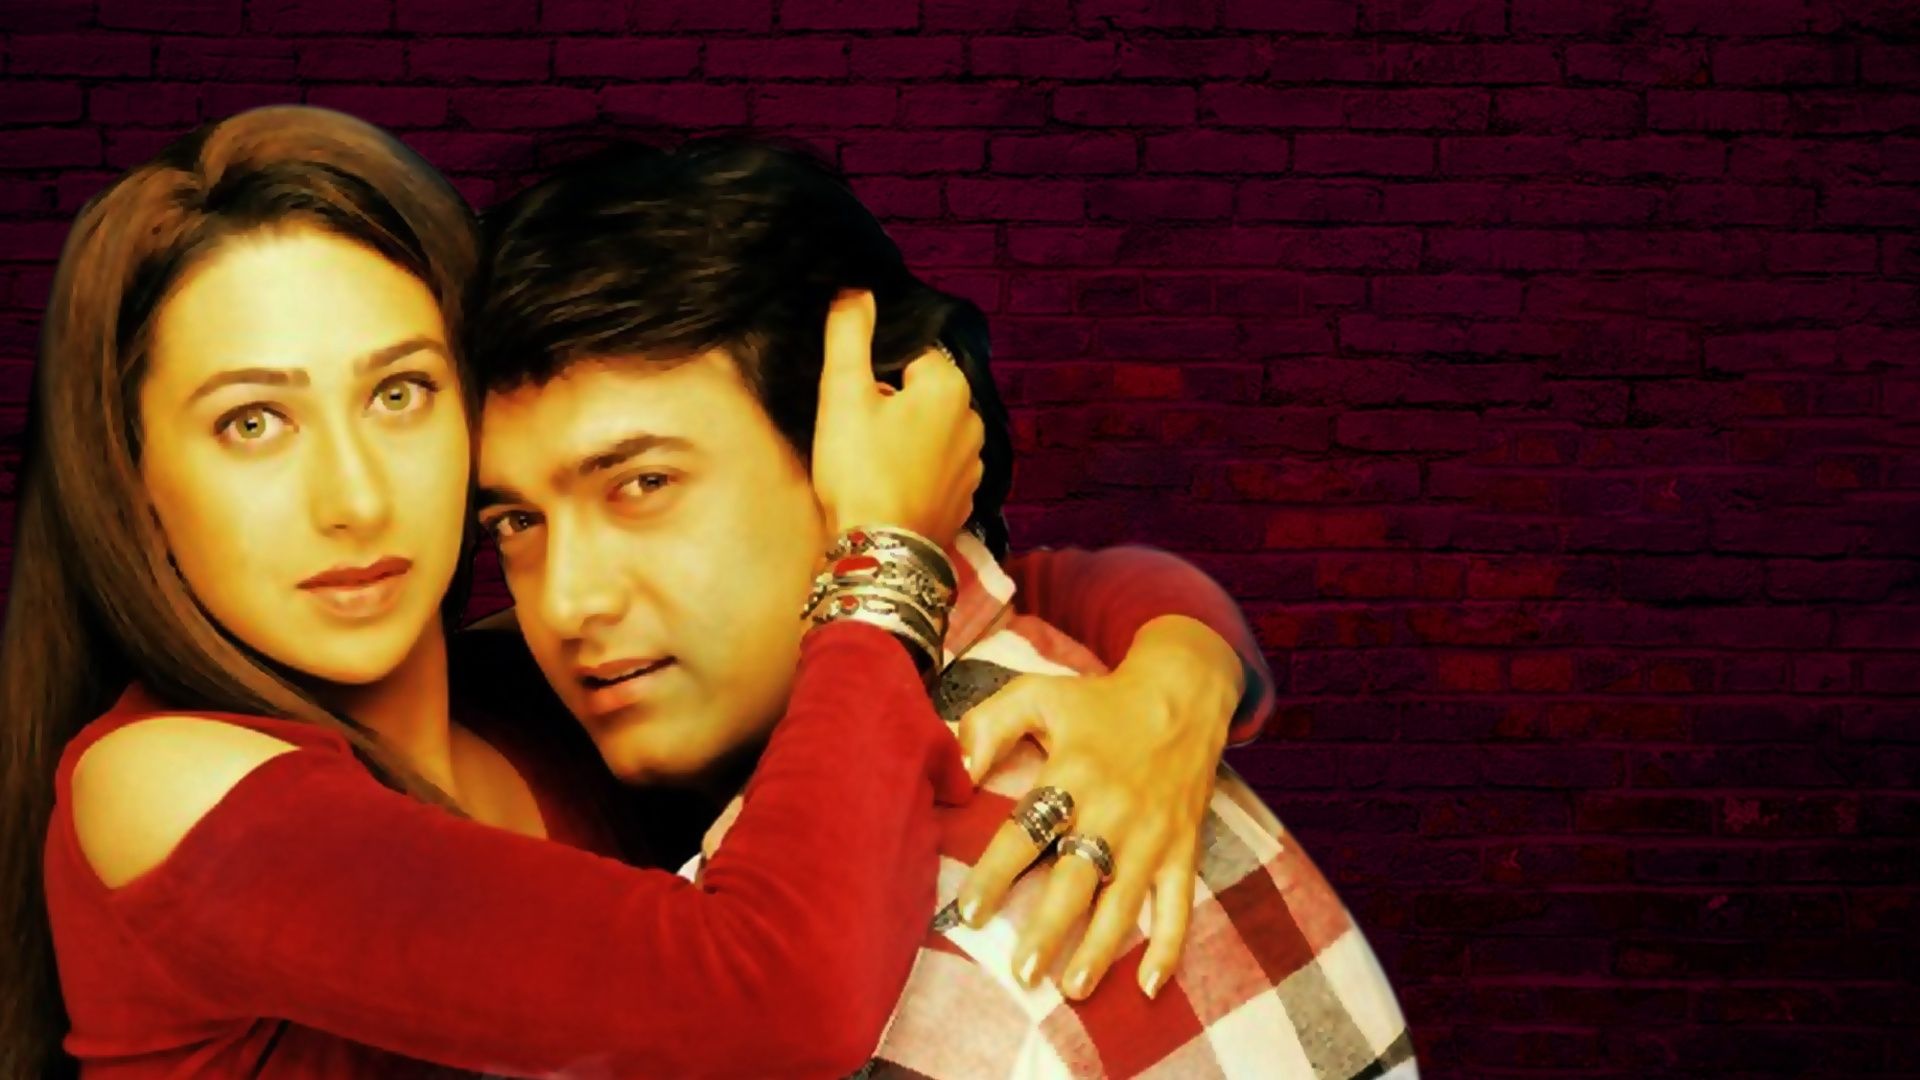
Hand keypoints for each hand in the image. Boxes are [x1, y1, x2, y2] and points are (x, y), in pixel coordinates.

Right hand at [811, 290, 983, 543]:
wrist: (883, 552)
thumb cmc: (861, 470)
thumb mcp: (843, 395)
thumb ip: (849, 335)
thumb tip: (856, 289)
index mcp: (950, 385)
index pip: (911, 356)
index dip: (876, 376)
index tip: (855, 404)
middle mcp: (974, 420)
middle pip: (924, 394)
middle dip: (895, 406)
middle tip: (859, 436)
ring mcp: (975, 464)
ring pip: (934, 433)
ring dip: (909, 440)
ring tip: (875, 465)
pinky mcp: (967, 500)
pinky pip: (941, 470)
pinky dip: (920, 472)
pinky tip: (894, 488)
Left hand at [953, 616, 1243, 999]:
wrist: (1182, 695)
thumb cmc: (1098, 702)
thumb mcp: (1037, 694)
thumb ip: (988, 726)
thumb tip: (957, 770)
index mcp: (1073, 774)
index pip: (1027, 830)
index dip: (996, 873)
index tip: (969, 912)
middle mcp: (1114, 811)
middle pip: (1076, 878)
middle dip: (1050, 928)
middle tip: (1023, 973)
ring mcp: (1152, 835)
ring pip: (1124, 902)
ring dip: (1100, 950)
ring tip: (1071, 989)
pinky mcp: (1183, 849)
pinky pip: (1179, 905)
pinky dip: (1169, 948)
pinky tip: (1149, 988)